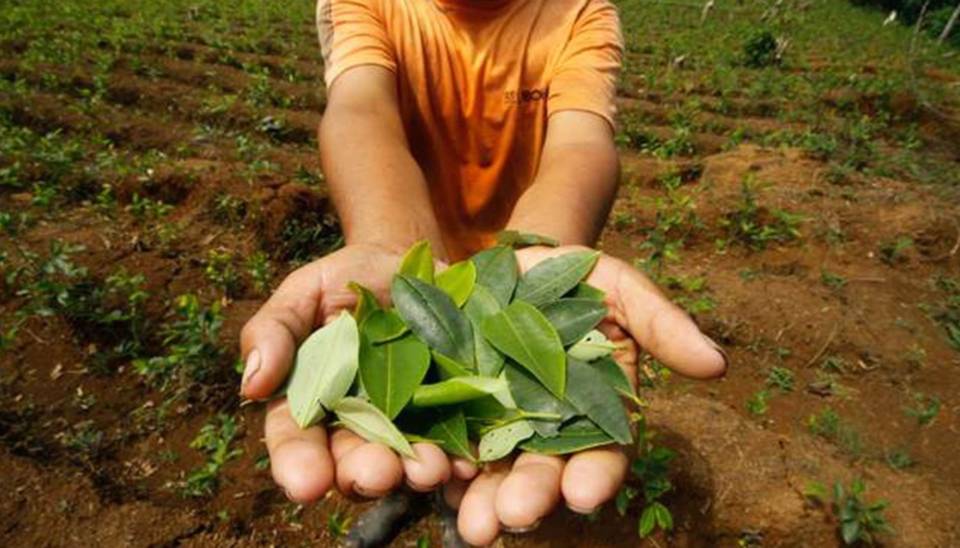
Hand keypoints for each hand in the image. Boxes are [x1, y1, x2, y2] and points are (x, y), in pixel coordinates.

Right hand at [239, 243, 477, 501]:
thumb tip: (252, 384)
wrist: (411, 263)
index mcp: (312, 403)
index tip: (307, 483)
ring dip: (415, 471)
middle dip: (364, 473)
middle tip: (376, 474)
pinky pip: (457, 440)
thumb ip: (274, 332)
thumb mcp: (303, 293)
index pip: (297, 440)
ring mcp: (408, 421)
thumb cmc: (345, 280)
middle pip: (354, 461)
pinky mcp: (453, 411)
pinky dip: (461, 454)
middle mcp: (358, 424)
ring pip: (406, 460)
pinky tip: (466, 460)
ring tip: (426, 469)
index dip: (299, 464)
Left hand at [453, 245, 726, 544]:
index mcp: (590, 412)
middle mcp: (540, 431)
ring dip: (479, 500)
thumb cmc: (571, 276)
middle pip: (538, 473)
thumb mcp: (617, 286)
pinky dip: (431, 463)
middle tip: (512, 517)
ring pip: (486, 472)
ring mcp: (488, 425)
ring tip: (471, 524)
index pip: (601, 453)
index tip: (585, 494)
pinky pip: (436, 444)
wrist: (501, 262)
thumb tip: (717, 365)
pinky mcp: (442, 412)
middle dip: (529, 496)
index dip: (596, 474)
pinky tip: (424, 476)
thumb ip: (661, 323)